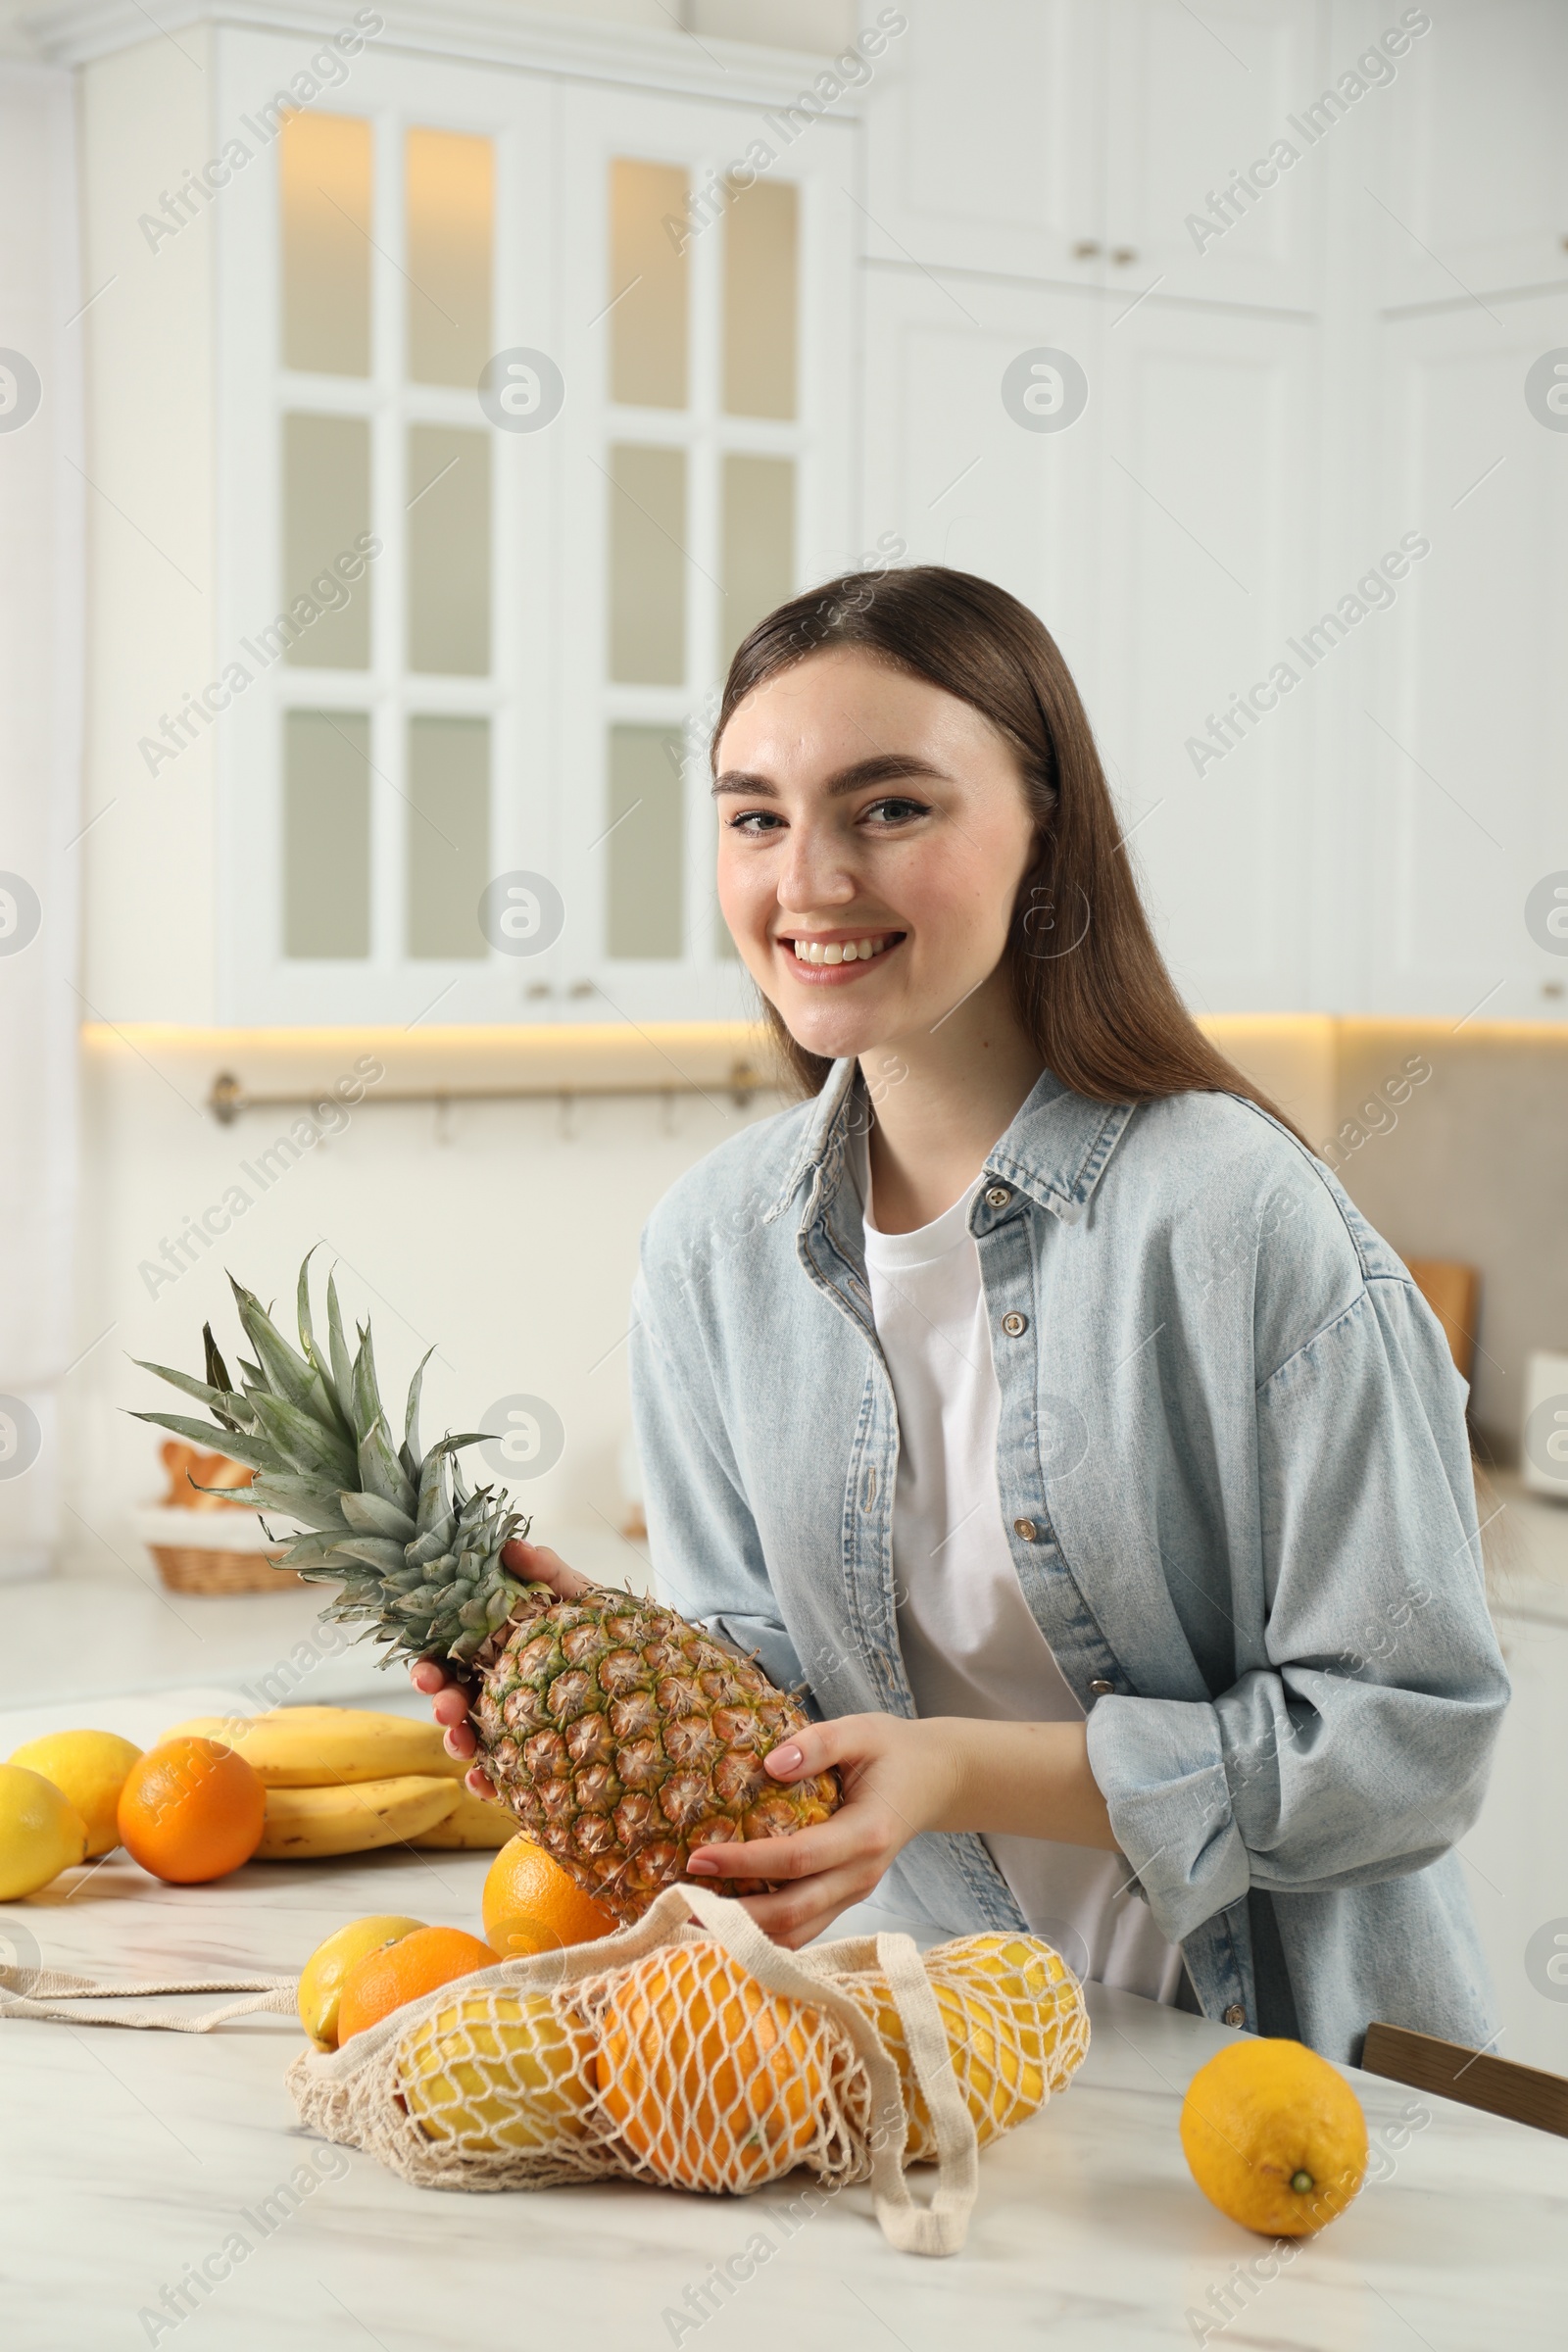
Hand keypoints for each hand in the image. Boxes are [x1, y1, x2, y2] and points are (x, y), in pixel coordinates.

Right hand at [408, 1540, 590, 1798]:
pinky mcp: (533, 1757)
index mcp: (496, 1650)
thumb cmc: (604, 1627)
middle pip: (453, 1700)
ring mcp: (513, 1725)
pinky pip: (504, 1775)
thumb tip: (513, 1548)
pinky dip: (488, 1782)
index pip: (450, 1659)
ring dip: (458, 1744)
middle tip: (447, 1709)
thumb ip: (547, 1570)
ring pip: (472, 1739)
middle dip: (442, 1705)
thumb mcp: (578, 1594)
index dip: (430, 1666)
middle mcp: (496, 1689)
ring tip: (464, 1745)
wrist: (656, 1667)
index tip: (426, 1672)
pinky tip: (486, 1783)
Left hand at [683, 1712, 1116, 1948]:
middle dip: (735, 1914)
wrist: (934, 1779)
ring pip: (798, 1933)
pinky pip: (804, 1929)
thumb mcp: (861, 1730)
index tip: (699, 1856)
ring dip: (745, 1935)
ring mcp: (855, 1893)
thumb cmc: (892, 1751)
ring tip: (691, 1923)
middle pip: (794, 1913)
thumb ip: (819, 1743)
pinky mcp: (844, 1898)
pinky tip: (724, 1925)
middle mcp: (862, 1875)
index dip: (746, 1862)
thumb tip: (771, 1763)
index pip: (798, 1859)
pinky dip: (764, 1935)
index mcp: (867, 1834)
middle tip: (681, 1901)